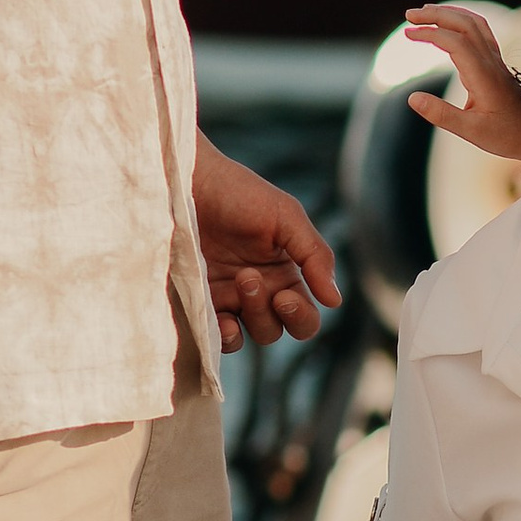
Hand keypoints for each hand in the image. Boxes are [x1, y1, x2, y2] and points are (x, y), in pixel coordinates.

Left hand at [192, 142, 341, 348]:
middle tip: (248, 277)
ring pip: (251, 335)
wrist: (185, 183)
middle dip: (268, 312)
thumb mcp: (286, 216)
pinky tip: (223, 321)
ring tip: (236, 282)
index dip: (301, 316)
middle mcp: (261, 291)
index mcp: (285, 273)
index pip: (305, 316)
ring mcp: (229, 299)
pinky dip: (225, 337)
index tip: (284, 295)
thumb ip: (315, 256)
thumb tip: (335, 301)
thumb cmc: (237, 193)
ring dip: (250, 318)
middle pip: (279, 330)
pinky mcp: (201, 302)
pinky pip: (218, 337)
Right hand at [403, 5, 520, 170]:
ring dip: (448, 13)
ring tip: (424, 13)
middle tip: (409, 15)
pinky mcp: (496, 63)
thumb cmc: (507, 135)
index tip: (408, 34)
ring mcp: (495, 60)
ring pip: (473, 23)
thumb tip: (412, 98)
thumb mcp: (471, 131)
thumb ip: (441, 114)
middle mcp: (491, 62)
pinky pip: (480, 31)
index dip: (430, 33)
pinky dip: (460, 21)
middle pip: (464, 23)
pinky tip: (447, 25)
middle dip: (436, 14)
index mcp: (484, 75)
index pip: (455, 42)